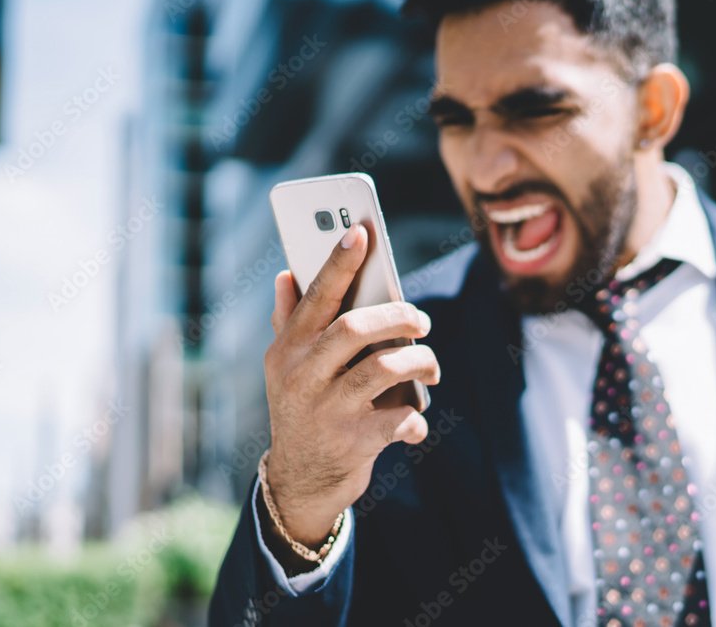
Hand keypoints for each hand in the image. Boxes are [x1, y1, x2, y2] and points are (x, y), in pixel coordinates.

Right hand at [262, 222, 439, 554]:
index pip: (314, 297)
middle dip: (397, 315)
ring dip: (420, 362)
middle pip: (354, 327)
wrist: (299, 483)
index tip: (361, 232)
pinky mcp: (351, 444)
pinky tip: (415, 419)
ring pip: (384, 368)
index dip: (338, 263)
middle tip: (422, 319)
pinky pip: (399, 417)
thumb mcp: (286, 368)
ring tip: (431, 367)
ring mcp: (325, 411)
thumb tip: (284, 274)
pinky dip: (415, 416)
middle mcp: (300, 376)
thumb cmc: (303, 409)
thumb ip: (289, 322)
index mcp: (286, 351)